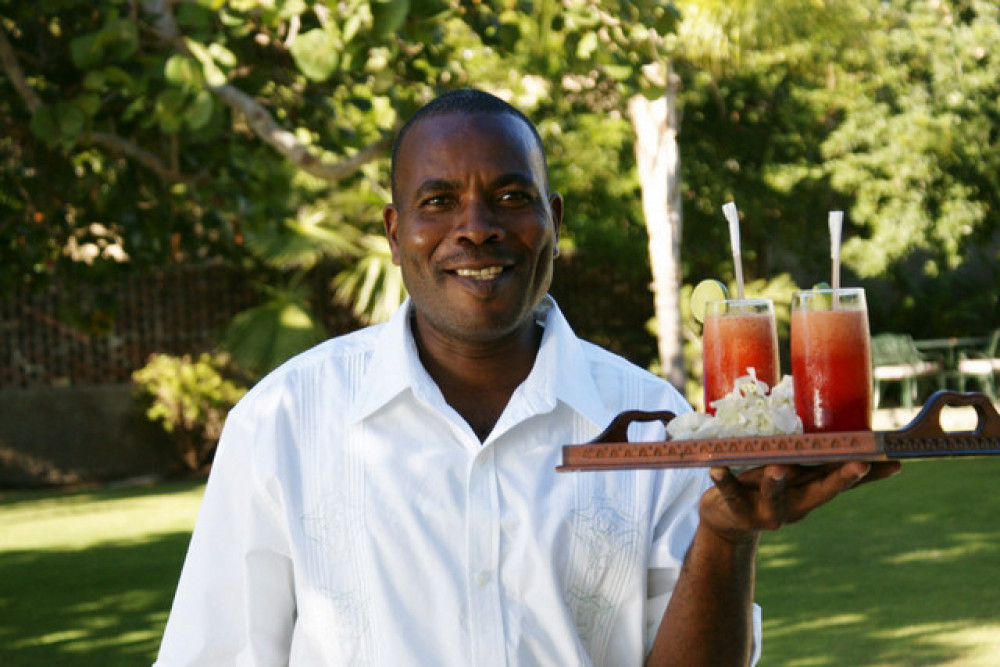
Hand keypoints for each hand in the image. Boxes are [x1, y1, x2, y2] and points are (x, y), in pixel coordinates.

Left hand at [699, 460, 901, 543]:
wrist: (725, 522)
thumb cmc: (765, 488)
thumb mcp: (794, 478)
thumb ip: (817, 464)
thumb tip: (852, 444)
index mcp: (811, 493)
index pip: (844, 482)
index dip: (869, 475)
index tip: (893, 461)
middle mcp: (795, 505)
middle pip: (821, 492)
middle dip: (840, 479)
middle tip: (859, 464)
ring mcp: (766, 511)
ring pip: (774, 497)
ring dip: (777, 483)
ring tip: (778, 468)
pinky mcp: (737, 511)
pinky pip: (730, 495)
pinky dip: (724, 482)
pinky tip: (717, 469)